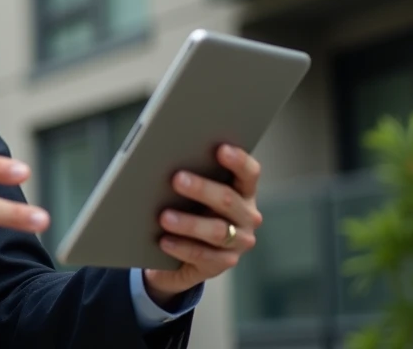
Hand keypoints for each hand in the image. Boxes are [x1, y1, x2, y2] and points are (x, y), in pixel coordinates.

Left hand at [143, 144, 262, 302]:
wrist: (175, 253)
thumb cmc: (184, 208)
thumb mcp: (189, 192)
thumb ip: (189, 175)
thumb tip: (164, 158)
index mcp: (242, 190)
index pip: (249, 173)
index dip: (238, 160)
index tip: (220, 149)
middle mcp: (246, 216)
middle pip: (228, 200)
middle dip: (202, 188)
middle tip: (176, 179)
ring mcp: (238, 242)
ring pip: (217, 231)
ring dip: (190, 223)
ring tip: (164, 217)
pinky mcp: (222, 264)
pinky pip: (203, 256)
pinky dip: (182, 247)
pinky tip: (164, 241)